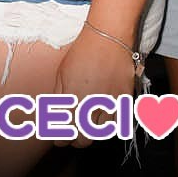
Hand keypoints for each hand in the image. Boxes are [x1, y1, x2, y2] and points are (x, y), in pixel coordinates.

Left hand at [54, 23, 136, 147]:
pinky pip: (118, 120)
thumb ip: (57, 100)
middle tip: (75, 128)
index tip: (60, 133)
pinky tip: (105, 109)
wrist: (109, 36)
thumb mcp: (61, 74)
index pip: (63, 136)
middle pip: (83, 140)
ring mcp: (110, 103)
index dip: (60, 137)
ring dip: (95, 129)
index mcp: (71, 101)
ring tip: (91, 117)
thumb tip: (52, 119)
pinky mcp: (125, 98)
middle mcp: (91, 106)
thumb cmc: (82, 52)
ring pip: (102, 133)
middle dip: (76, 138)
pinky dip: (111, 119)